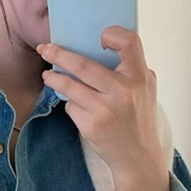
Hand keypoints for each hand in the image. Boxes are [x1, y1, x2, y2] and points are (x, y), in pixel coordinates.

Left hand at [36, 26, 164, 177]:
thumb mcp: (145, 88)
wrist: (137, 156)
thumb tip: (101, 47)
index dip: (113, 34)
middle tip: (45, 48)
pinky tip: (76, 106)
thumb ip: (131, 68)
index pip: (129, 43)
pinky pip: (72, 107)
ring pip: (70, 86)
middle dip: (59, 54)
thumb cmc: (138, 118)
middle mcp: (123, 92)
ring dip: (54, 78)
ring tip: (47, 75)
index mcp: (139, 77)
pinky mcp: (91, 125)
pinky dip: (71, 103)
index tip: (99, 37)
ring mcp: (105, 110)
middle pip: (83, 65)